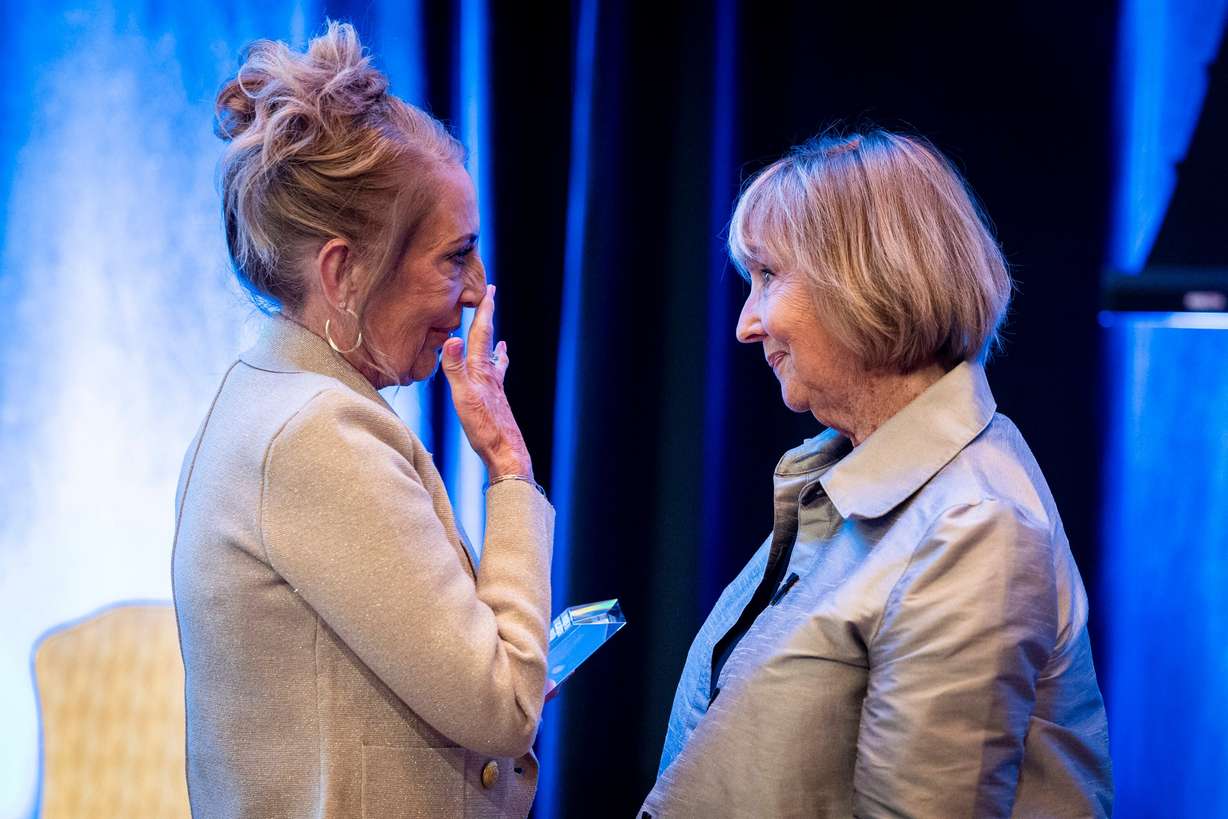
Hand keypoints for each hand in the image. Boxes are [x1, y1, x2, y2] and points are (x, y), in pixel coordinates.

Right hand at [441, 285, 533, 479]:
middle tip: (490, 296)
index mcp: (481, 370)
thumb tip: (452, 338)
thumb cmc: (484, 427)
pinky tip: (498, 373)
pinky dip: (496, 367)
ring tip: (499, 336)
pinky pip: (495, 376)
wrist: (506, 453)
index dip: (484, 311)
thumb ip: (455, 367)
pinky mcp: (495, 401)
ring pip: (493, 358)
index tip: (488, 289)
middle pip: (489, 340)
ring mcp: (494, 388)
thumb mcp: (463, 396)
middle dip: (488, 318)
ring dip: (492, 343)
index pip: (482, 333)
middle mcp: (490, 375)